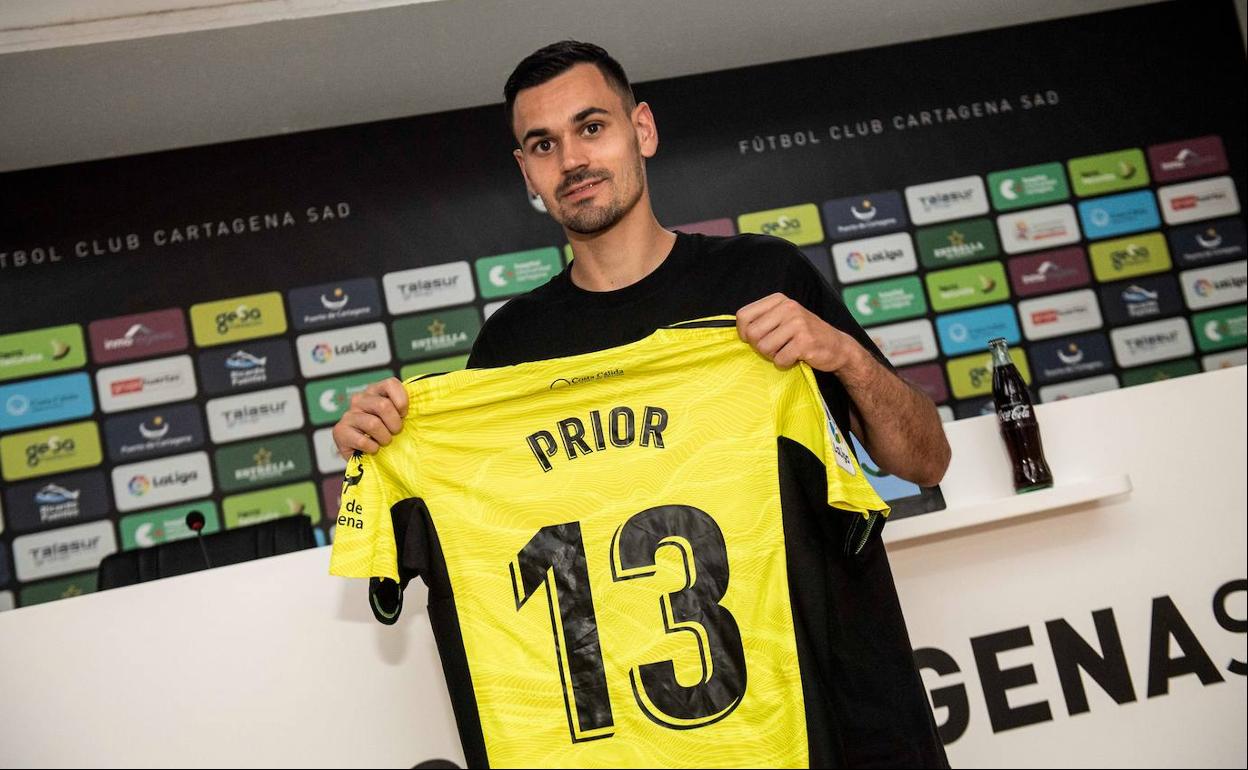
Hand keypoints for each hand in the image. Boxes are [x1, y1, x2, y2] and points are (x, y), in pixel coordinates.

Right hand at [332, 377, 408, 459]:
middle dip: (395, 424)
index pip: (391, 384)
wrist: (367, 457)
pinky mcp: (340, 431)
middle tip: (395, 432)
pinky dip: (373, 449)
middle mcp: (360, 399)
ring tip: (383, 442)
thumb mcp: (399, 418)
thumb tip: (427, 402)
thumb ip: (406, 407)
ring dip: (384, 438)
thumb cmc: (387, 434)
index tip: (404, 415)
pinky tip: (372, 449)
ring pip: (374, 424)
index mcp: (376, 390)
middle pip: (383, 405)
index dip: (402, 402)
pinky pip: (363, 441)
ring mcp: (348, 414)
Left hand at [735, 293, 856, 371]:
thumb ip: (762, 319)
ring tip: (787, 350)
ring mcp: (798, 323)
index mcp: (779, 300)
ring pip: (764, 348)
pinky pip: (779, 360)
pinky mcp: (805, 341)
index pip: (743, 315)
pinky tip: (797, 357)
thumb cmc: (805, 334)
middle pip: (752, 334)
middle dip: (759, 347)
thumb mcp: (784, 318)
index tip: (753, 338)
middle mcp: (788, 308)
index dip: (743, 332)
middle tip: (775, 347)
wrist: (837, 346)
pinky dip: (785, 363)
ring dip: (773, 356)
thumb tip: (737, 330)